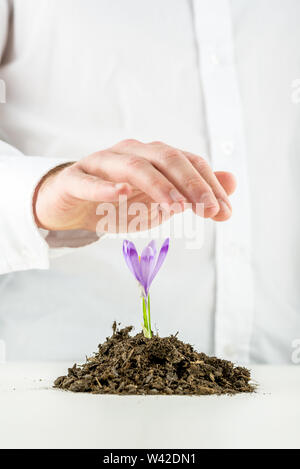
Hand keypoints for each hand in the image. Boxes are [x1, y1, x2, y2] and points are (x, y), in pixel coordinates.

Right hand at [34, 139, 236, 232]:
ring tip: (176, 207)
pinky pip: (89, 181)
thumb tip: (232, 181)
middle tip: (209, 209)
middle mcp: (131, 153)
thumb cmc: (119, 203)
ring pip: (133, 166)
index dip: (209, 185)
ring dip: (158, 185)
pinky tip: (121, 194)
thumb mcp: (161, 201)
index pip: (188, 162)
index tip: (225, 212)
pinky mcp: (74, 179)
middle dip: (192, 183)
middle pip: (166, 158)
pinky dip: (105, 187)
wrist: (72, 207)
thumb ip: (193, 191)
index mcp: (154, 157)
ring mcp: (101, 163)